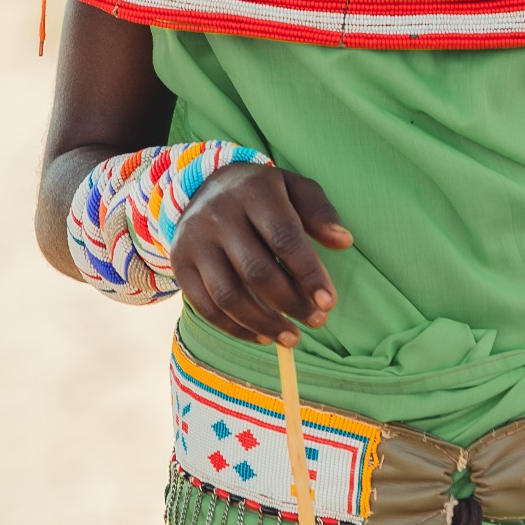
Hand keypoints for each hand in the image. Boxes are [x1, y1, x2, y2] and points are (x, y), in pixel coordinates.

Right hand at [168, 161, 352, 345]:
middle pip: (256, 271)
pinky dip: (235, 328)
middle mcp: (219, 215)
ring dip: (264, 323)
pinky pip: (206, 307)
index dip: (308, 274)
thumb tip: (344, 242)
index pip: (284, 238)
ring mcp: (195, 241)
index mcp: (254, 192)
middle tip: (317, 321)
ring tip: (292, 338)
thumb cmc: (262, 194)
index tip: (329, 302)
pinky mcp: (180, 264)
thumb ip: (320, 212)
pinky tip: (263, 336)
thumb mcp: (294, 188)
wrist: (204, 187)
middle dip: (291, 304)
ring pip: (229, 295)